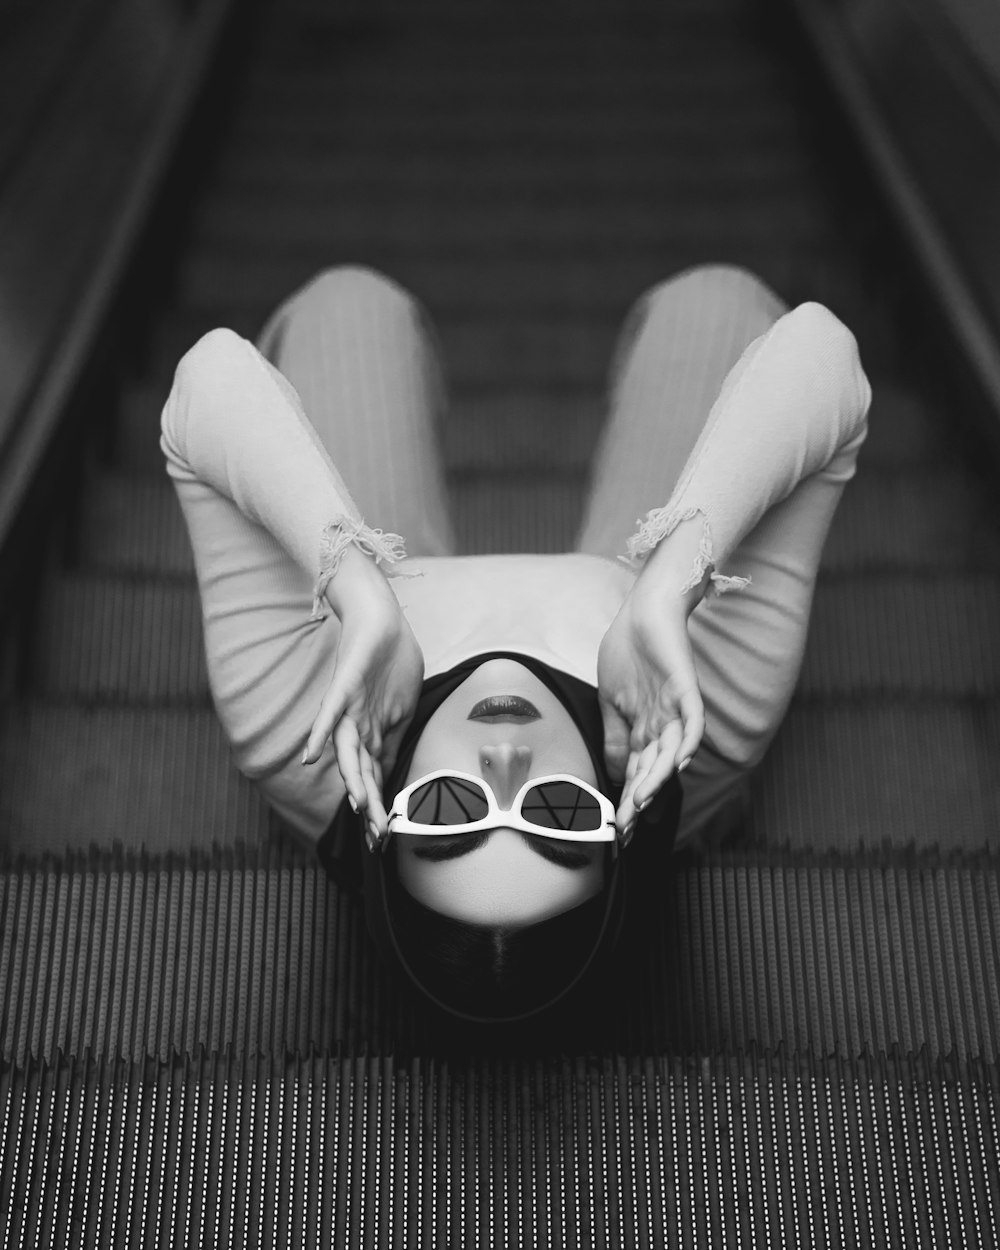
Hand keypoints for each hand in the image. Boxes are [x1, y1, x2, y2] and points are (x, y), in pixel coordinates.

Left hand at [302, 576, 423, 837]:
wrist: (378, 616)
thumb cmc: (391, 659)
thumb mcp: (401, 707)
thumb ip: (394, 738)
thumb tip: (391, 768)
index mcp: (373, 732)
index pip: (375, 777)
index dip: (378, 806)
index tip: (382, 838)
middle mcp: (357, 725)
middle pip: (361, 772)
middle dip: (368, 805)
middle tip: (374, 837)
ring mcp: (349, 707)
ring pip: (347, 750)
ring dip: (351, 779)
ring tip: (356, 806)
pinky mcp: (344, 684)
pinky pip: (330, 712)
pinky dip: (319, 732)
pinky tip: (310, 754)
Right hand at [597, 586, 704, 836]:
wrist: (643, 610)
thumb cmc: (627, 651)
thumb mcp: (611, 701)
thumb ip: (615, 737)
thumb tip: (615, 774)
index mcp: (644, 729)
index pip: (637, 772)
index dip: (628, 799)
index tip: (617, 827)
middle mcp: (662, 724)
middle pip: (654, 770)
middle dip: (640, 799)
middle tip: (628, 826)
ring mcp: (675, 708)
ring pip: (672, 752)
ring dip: (658, 777)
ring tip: (642, 800)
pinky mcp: (685, 688)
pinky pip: (693, 720)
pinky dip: (688, 740)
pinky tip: (680, 761)